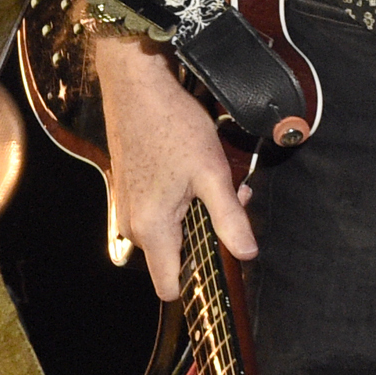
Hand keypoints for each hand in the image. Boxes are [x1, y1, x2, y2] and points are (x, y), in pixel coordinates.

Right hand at [93, 31, 256, 299]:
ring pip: (172, 230)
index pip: (169, 286)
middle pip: (176, 255)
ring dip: (198, 213)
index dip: (198, 280)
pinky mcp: (130, 190)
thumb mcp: (213, 173)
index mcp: (152, 229)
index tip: (224, 260)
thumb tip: (247, 254)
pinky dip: (183, 199)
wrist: (137, 88)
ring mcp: (128, 207)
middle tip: (233, 198)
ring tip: (218, 180)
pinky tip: (198, 172)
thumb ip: (229, 218)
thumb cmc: (173, 127)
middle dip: (207, 235)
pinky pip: (161, 211)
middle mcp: (133, 225)